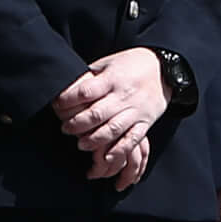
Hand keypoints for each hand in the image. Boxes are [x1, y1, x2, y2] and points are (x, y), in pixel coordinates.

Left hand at [54, 48, 169, 166]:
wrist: (164, 69)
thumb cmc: (129, 65)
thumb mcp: (107, 63)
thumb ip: (89, 77)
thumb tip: (65, 88)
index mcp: (112, 79)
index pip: (85, 91)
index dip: (68, 100)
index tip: (56, 105)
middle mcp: (123, 95)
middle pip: (97, 114)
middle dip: (77, 124)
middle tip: (65, 128)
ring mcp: (135, 110)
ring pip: (113, 129)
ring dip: (94, 140)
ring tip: (80, 144)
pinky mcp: (145, 123)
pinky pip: (132, 139)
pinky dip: (119, 150)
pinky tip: (106, 158)